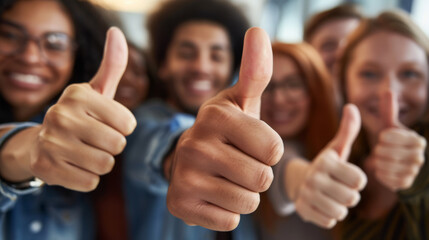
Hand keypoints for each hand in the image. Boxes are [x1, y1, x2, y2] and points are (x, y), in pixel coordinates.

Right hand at [30, 27, 135, 191]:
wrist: (42, 141)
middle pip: (117, 145)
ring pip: (105, 165)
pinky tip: (75, 165)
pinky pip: (90, 182)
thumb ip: (112, 64)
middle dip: (113, 145)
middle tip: (96, 138)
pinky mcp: (46, 169)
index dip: (124, 127)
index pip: (128, 123)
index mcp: (78, 95)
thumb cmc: (81, 114)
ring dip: (102, 162)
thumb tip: (116, 31)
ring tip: (86, 151)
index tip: (108, 122)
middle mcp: (61, 115)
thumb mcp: (97, 90)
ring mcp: (51, 143)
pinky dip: (88, 178)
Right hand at [166, 28, 283, 230]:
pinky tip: (213, 194)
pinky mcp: (179, 205)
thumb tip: (257, 30)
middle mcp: (194, 145)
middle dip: (258, 175)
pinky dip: (228, 211)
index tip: (251, 143)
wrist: (189, 159)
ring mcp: (183, 177)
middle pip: (262, 179)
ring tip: (226, 178)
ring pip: (248, 202)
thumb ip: (255, 71)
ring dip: (245, 194)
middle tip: (238, 163)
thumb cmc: (226, 130)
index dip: (269, 151)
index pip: (274, 150)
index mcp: (214, 116)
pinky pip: (230, 221)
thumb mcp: (241, 101)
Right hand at [291, 104, 366, 227]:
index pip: (360, 181)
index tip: (348, 176)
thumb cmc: (327, 165)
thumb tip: (352, 106)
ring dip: (341, 207)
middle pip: (352, 198)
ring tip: (332, 197)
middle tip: (340, 188)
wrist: (299, 182)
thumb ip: (348, 130)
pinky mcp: (302, 209)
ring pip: (341, 212)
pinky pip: (329, 221)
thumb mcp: (337, 148)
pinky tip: (323, 205)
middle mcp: (313, 177)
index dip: (358, 180)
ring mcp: (306, 194)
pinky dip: (329, 216)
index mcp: (326, 162)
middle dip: (350, 195)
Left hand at [370, 92, 425, 190]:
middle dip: (379, 150)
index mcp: (417, 140)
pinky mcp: (405, 184)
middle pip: (388, 152)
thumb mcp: (388, 126)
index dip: (384, 137)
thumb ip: (388, 111)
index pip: (393, 136)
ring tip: (379, 159)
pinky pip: (386, 178)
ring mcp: (413, 171)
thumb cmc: (389, 141)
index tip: (382, 137)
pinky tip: (381, 169)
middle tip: (379, 150)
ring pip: (386, 165)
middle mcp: (419, 156)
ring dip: (378, 162)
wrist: (392, 164)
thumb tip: (388, 91)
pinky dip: (379, 173)